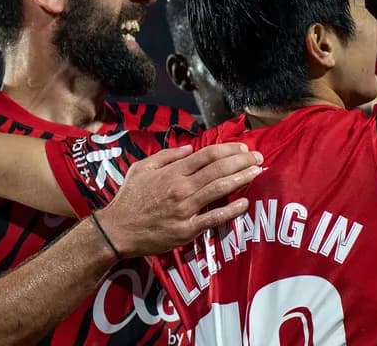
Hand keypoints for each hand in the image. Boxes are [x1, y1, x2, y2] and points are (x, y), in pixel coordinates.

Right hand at [95, 143, 262, 257]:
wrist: (117, 230)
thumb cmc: (129, 198)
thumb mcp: (141, 168)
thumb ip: (166, 156)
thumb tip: (189, 149)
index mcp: (172, 172)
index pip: (207, 155)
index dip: (228, 149)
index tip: (243, 146)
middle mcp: (182, 188)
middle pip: (218, 169)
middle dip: (242, 161)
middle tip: (258, 157)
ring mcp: (186, 209)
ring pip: (220, 189)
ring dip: (242, 179)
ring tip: (257, 172)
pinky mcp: (187, 230)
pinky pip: (214, 218)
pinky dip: (231, 210)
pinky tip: (244, 203)